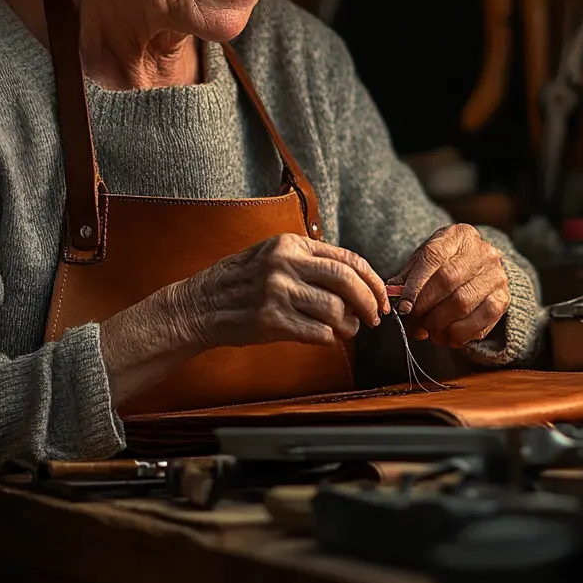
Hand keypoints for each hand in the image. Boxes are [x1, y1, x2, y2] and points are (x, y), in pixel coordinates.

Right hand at [172, 233, 389, 350]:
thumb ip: (310, 262)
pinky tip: (323, 336)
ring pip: (335, 310)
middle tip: (374, 317)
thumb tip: (359, 281)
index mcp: (290, 244)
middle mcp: (284, 263)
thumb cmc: (243, 282)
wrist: (201, 304)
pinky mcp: (271, 320)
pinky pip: (318, 333)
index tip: (381, 297)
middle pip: (346, 281)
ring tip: (344, 329)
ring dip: (348, 325)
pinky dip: (328, 338)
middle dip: (369, 302)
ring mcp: (277, 291)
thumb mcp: (273, 256)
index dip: (372, 281)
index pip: (347, 259)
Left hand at [387, 224, 509, 347]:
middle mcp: (482, 252)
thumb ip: (409, 274)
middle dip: (425, 307)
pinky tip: (446, 336)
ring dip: (439, 323)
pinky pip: (480, 322)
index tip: (403, 307)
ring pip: (463, 304)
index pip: (433, 257)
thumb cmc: (446, 262)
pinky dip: (459, 334)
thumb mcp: (426, 259)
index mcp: (458, 235)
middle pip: (448, 282)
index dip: (416, 285)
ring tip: (426, 330)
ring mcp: (496, 275)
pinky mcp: (503, 298)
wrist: (481, 266)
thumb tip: (391, 294)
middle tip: (412, 323)